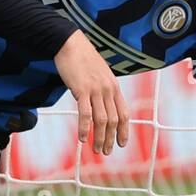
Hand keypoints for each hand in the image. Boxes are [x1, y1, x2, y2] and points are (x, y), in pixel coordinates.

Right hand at [53, 29, 128, 154]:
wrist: (70, 43)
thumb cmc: (82, 59)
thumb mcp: (98, 74)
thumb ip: (102, 89)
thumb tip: (99, 103)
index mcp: (113, 87)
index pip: (124, 113)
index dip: (124, 130)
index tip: (122, 143)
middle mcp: (108, 89)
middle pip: (114, 120)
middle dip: (111, 139)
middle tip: (106, 152)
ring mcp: (96, 89)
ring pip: (102, 120)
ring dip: (100, 138)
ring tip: (96, 150)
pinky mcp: (82, 89)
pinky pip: (85, 113)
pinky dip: (84, 128)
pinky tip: (82, 138)